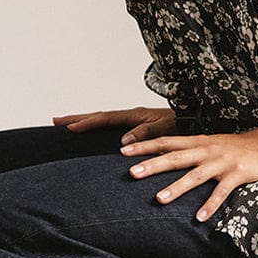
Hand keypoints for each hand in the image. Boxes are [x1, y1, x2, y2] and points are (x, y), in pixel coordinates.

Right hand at [52, 106, 176, 143]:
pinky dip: (101, 129)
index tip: (69, 127)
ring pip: (106, 121)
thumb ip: (146, 134)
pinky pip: (114, 128)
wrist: (201, 123)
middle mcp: (134, 117)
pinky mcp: (141, 129)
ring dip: (87, 122)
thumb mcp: (166, 129)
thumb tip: (123, 141)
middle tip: (56, 120)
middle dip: (79, 118)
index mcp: (137, 115)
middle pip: (100, 116)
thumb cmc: (187, 125)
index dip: (87, 122)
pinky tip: (95, 137)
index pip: (106, 118)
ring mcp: (137, 122)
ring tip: (69, 127)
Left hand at [120, 129, 257, 221]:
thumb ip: (191, 151)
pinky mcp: (237, 174)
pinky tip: (199, 218)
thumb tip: (166, 159)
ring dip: (177, 187)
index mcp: (199, 142)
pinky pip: (221, 192)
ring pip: (195, 175)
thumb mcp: (211, 144)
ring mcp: (222, 162)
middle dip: (153, 165)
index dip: (144, 146)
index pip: (166, 141)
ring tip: (159, 199)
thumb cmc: (238, 147)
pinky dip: (210, 205)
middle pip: (175, 157)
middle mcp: (207, 150)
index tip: (122, 150)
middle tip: (132, 174)